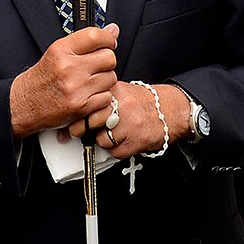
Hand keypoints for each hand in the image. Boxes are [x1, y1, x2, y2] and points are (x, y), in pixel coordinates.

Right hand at [9, 24, 118, 137]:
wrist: (25, 104)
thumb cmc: (43, 78)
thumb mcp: (58, 52)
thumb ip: (86, 41)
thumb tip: (113, 30)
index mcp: (60, 50)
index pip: (95, 36)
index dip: (108, 38)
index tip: (109, 42)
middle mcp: (67, 68)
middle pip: (109, 57)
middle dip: (106, 61)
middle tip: (96, 65)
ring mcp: (75, 88)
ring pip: (111, 78)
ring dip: (105, 80)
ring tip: (90, 82)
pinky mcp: (81, 106)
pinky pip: (107, 96)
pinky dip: (102, 97)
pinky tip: (89, 94)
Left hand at [69, 80, 187, 158]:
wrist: (172, 111)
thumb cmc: (143, 103)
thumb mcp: (121, 91)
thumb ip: (101, 98)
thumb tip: (75, 112)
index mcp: (114, 91)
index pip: (86, 103)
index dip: (76, 114)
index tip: (71, 120)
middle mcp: (121, 107)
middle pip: (89, 122)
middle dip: (83, 129)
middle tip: (84, 130)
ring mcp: (129, 124)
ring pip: (101, 140)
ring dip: (103, 141)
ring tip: (112, 134)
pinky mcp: (135, 141)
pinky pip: (115, 152)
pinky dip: (116, 150)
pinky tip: (123, 141)